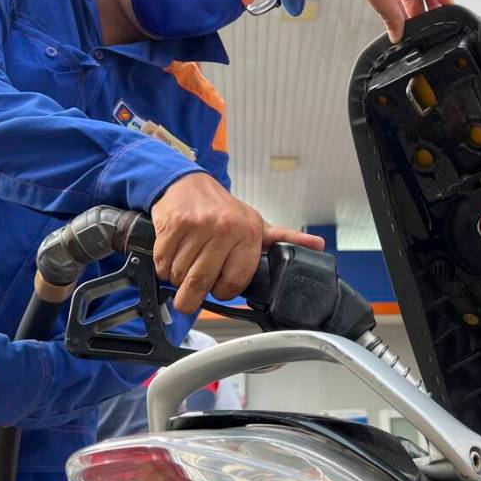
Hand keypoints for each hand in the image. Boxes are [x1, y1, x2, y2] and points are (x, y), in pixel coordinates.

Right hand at [151, 172, 324, 312]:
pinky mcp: (173, 225)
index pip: (234, 282)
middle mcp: (225, 228)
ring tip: (185, 265)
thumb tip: (317, 245)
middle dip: (191, 297)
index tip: (219, 287)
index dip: (223, 291)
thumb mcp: (257, 224)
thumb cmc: (223, 210)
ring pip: (180, 274)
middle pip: (202, 282)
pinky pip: (163, 262)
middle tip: (189, 296)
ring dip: (177, 279)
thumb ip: (284, 239)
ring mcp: (197, 226)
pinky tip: (173, 255)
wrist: (188, 183)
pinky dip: (163, 267)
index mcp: (249, 232)